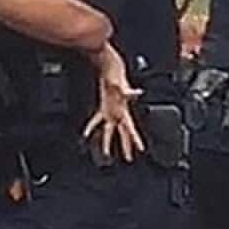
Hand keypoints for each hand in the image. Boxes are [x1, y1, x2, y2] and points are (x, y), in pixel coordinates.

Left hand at [83, 43, 144, 162]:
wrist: (111, 69)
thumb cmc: (117, 77)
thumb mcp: (122, 86)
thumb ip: (129, 91)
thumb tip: (137, 92)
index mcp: (124, 111)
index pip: (132, 129)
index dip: (136, 140)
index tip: (141, 149)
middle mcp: (119, 113)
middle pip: (124, 133)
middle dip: (126, 146)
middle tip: (128, 159)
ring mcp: (111, 111)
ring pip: (111, 130)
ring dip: (109, 141)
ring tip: (107, 153)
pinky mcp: (104, 108)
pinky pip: (98, 120)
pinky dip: (92, 127)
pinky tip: (87, 134)